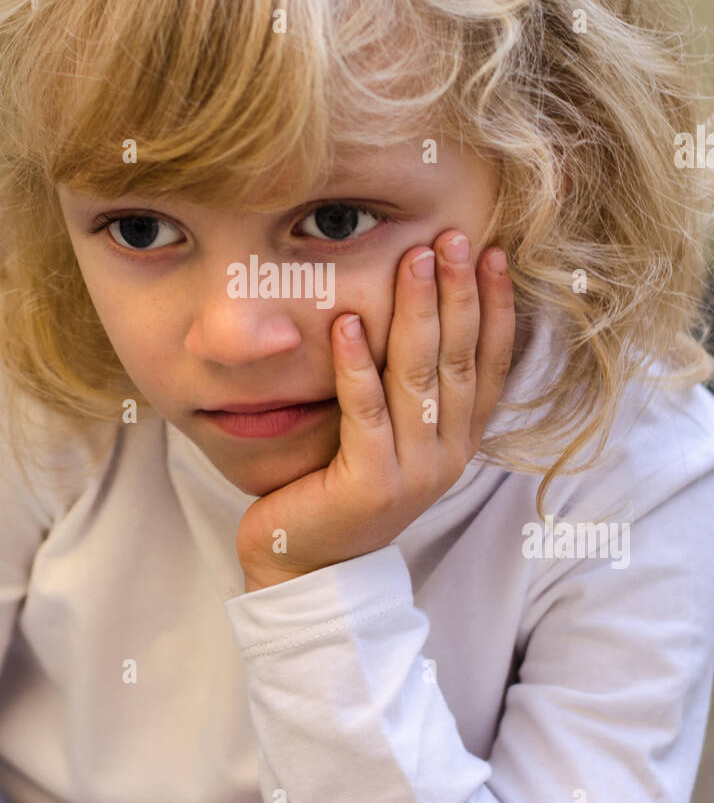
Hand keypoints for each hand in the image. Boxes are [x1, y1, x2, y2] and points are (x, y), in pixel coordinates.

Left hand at [235, 231, 515, 590]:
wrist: (308, 565)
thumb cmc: (341, 487)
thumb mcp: (390, 434)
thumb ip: (409, 387)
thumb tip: (417, 309)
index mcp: (459, 439)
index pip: (489, 362)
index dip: (495, 308)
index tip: (491, 253)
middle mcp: (447, 453)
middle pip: (458, 359)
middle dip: (458, 293)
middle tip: (452, 237)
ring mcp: (413, 472)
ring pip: (421, 377)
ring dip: (417, 313)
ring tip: (412, 259)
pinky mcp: (370, 484)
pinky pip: (366, 413)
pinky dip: (357, 365)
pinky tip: (349, 322)